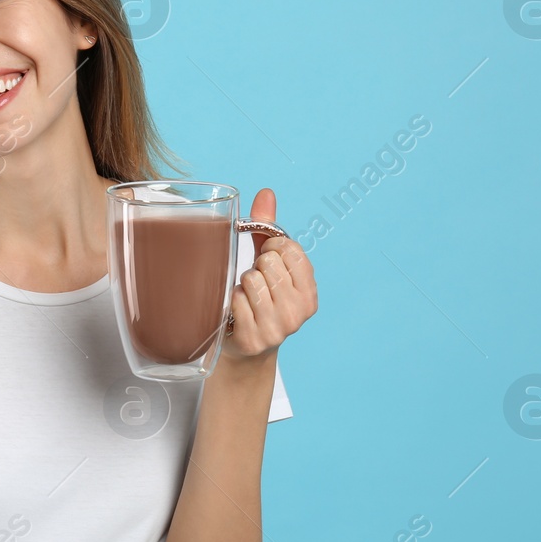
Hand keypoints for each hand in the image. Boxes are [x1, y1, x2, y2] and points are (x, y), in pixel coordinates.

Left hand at [221, 189, 317, 360]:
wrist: (245, 348)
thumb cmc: (257, 298)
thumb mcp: (267, 264)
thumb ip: (267, 229)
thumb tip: (266, 193)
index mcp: (310, 293)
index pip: (290, 250)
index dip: (271, 247)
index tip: (266, 257)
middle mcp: (300, 312)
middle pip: (268, 263)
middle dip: (255, 267)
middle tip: (254, 284)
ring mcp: (278, 328)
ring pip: (251, 280)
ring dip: (241, 285)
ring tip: (246, 298)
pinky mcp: (254, 339)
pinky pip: (235, 300)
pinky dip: (230, 301)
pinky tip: (235, 312)